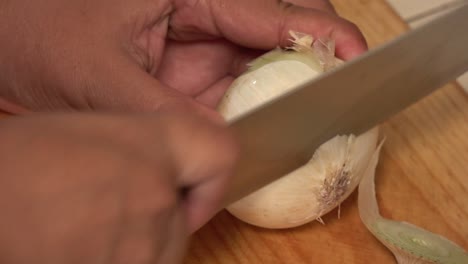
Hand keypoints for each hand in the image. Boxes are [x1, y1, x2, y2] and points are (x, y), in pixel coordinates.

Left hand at [0, 0, 366, 113]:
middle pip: (280, 31)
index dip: (319, 31)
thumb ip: (161, 109)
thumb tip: (219, 141)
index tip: (356, 56)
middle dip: (316, 59)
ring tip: (314, 118)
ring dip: (289, 90)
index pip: (268, 9)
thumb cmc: (41, 38)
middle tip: (344, 93)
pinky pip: (238, 90)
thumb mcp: (99, 78)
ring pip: (264, 63)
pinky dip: (257, 111)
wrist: (10, 45)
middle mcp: (203, 16)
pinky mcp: (193, 74)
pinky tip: (267, 131)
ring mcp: (200, 46)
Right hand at [0, 110, 236, 262]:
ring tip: (82, 227)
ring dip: (132, 246)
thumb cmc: (19, 163)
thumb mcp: (90, 133)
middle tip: (106, 207)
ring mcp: (141, 249)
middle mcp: (158, 198)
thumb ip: (145, 150)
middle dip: (155, 218)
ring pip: (158, 253)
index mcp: (152, 147)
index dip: (209, 177)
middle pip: (182, 220)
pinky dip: (114, 260)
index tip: (190, 189)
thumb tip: (174, 176)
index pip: (221, 156)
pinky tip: (76, 245)